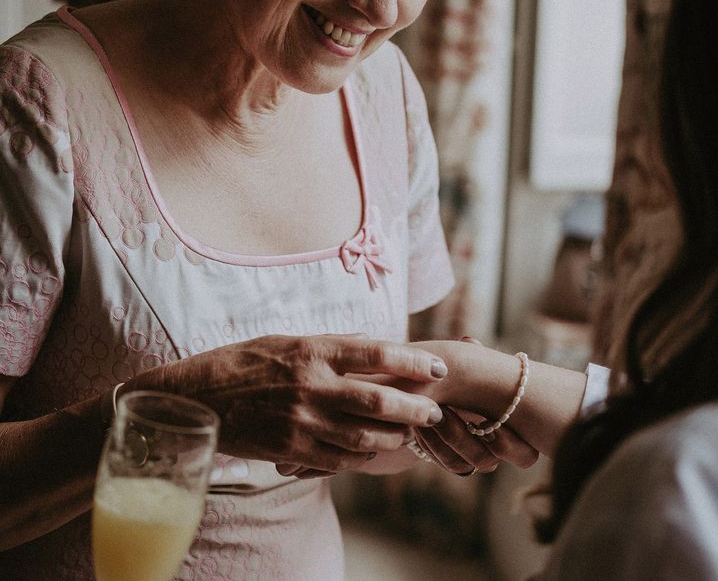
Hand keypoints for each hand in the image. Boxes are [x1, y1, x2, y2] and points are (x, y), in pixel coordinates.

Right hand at [127, 334, 446, 473]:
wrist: (199, 397)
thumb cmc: (244, 362)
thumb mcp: (287, 339)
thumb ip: (332, 343)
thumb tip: (371, 340)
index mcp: (313, 350)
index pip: (376, 354)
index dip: (413, 362)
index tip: (437, 368)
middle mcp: (312, 386)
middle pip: (378, 401)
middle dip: (415, 408)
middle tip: (435, 410)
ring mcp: (302, 421)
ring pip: (364, 436)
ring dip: (395, 437)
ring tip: (412, 434)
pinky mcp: (291, 448)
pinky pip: (339, 459)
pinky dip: (363, 457)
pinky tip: (375, 452)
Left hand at [413, 337, 538, 472]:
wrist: (449, 392)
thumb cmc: (474, 376)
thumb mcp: (476, 364)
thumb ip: (477, 355)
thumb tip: (469, 342)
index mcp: (514, 431)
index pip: (524, 456)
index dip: (507, 445)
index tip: (486, 421)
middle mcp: (495, 451)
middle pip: (486, 462)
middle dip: (461, 438)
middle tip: (442, 415)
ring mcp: (471, 458)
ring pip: (460, 464)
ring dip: (440, 439)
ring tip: (426, 414)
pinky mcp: (450, 459)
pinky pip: (441, 461)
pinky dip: (429, 443)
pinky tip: (418, 422)